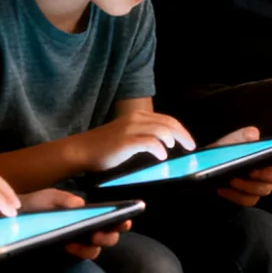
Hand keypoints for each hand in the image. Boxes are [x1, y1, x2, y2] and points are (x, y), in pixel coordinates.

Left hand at [21, 188, 127, 259]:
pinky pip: (79, 256)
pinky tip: (69, 245)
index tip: (124, 221)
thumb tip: (80, 204)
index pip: (111, 218)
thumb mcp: (49, 197)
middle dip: (109, 236)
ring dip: (94, 247)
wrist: (13, 218)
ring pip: (96, 250)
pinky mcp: (66, 253)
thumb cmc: (36, 205)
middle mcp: (87, 229)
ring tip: (87, 240)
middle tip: (99, 234)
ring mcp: (78, 243)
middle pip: (109, 237)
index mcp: (88, 213)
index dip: (121, 221)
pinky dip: (79, 251)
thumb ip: (64, 199)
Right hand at [80, 110, 195, 171]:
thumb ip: (144, 134)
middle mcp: (135, 119)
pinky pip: (148, 142)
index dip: (181, 130)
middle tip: (191, 147)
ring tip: (173, 150)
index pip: (167, 119)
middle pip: (168, 123)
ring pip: (161, 130)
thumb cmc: (104, 147)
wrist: (80, 151)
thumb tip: (165, 143)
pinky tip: (162, 156)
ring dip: (172, 140)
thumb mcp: (127, 135)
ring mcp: (130, 129)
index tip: (189, 142)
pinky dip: (159, 148)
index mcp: (138, 116)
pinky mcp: (124, 142)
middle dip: (183, 135)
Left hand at [208, 126, 271, 207]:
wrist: (203, 170)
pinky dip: (235, 195)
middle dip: (264, 174)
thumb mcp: (232, 141)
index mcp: (265, 157)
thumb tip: (254, 136)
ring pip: (262, 190)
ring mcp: (256, 187)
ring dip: (247, 185)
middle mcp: (265, 172)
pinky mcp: (245, 198)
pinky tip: (224, 188)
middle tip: (251, 171)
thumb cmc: (221, 155)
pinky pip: (247, 201)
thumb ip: (245, 136)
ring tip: (233, 179)